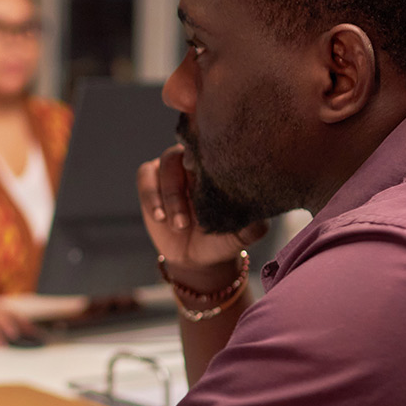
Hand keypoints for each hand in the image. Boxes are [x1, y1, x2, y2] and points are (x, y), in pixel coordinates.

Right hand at [137, 144, 268, 290]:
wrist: (199, 258)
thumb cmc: (223, 239)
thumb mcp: (243, 234)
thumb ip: (253, 224)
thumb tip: (259, 215)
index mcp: (220, 166)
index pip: (215, 148)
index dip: (210, 161)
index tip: (208, 188)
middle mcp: (196, 161)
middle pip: (186, 155)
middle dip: (185, 188)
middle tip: (186, 223)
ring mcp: (172, 168)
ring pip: (166, 165)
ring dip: (170, 196)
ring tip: (178, 225)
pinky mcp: (151, 179)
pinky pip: (145, 176)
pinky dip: (150, 196)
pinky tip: (159, 217)